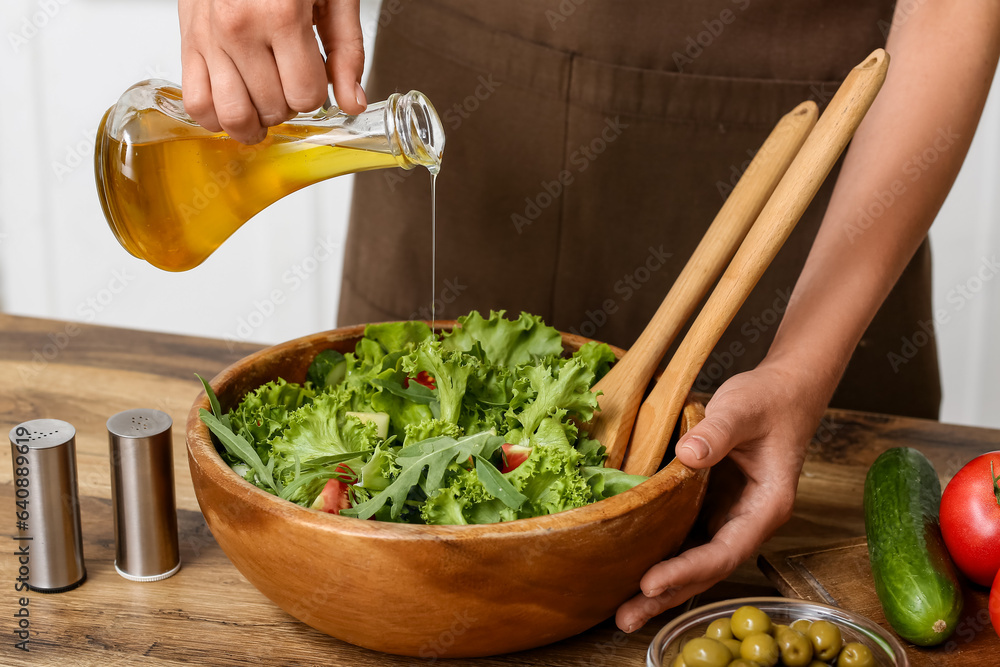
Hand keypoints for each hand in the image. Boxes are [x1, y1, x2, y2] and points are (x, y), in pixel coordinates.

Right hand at [178, 0, 365, 143]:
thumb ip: (346, 51)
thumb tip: (351, 103)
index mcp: (281, 16)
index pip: (305, 96)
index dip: (315, 94)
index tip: (313, 76)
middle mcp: (239, 29)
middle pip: (271, 108)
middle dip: (288, 105)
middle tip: (289, 82)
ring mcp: (208, 36)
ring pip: (230, 115)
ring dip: (253, 122)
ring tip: (264, 109)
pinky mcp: (186, 39)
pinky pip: (194, 101)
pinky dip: (214, 117)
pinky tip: (232, 108)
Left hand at [615, 362, 826, 631]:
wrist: (782, 391)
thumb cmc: (768, 400)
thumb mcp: (742, 408)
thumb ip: (718, 431)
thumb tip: (688, 456)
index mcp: (765, 507)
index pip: (724, 551)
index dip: (687, 570)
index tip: (649, 581)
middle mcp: (747, 521)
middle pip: (706, 570)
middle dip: (666, 596)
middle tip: (625, 619)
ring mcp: (728, 517)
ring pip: (694, 561)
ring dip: (661, 587)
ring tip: (622, 612)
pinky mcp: (711, 507)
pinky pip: (685, 540)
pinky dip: (662, 558)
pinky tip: (632, 573)